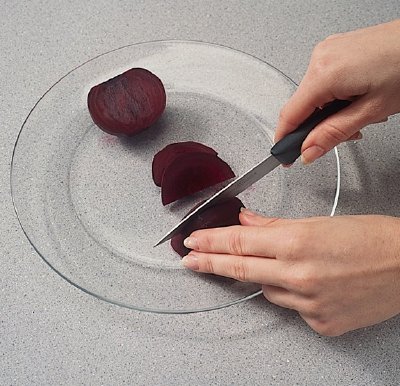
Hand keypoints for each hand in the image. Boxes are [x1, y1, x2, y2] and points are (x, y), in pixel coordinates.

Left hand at [182, 209, 399, 335]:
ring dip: (267, 277)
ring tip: (293, 265)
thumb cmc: (371, 238)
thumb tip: (246, 222)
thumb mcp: (318, 222)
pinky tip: (313, 284)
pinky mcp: (321, 324)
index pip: (238, 242)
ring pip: (267, 290)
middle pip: (240, 269)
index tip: (192, 242)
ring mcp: (309, 304)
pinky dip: (292, 294)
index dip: (211, 242)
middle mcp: (298, 276)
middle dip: (210, 264)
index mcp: (296, 243)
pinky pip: (291, 307)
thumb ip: (274, 225)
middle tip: (190, 261)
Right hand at [275, 19, 399, 163]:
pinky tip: (356, 98)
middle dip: (318, 127)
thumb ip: (334, 134)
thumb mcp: (371, 110)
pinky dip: (335, 96)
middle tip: (343, 136)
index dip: (286, 141)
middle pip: (302, 107)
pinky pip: (323, 82)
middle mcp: (320, 58)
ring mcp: (327, 51)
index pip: (290, 116)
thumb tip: (308, 152)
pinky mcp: (335, 50)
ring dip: (330, 112)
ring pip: (314, 96)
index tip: (286, 157)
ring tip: (360, 113)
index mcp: (324, 73)